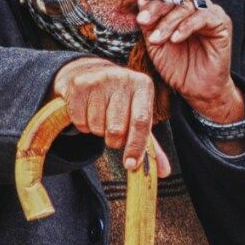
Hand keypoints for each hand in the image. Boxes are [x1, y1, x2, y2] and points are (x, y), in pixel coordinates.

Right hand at [50, 57, 170, 174]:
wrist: (92, 73)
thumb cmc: (121, 101)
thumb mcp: (138, 115)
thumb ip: (150, 144)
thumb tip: (164, 172)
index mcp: (143, 85)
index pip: (141, 122)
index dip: (136, 146)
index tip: (130, 165)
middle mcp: (123, 78)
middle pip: (117, 129)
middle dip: (114, 140)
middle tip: (114, 132)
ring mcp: (100, 80)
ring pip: (97, 126)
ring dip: (98, 130)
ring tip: (101, 116)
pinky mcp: (79, 85)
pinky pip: (80, 121)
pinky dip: (83, 125)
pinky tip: (88, 111)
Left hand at [135, 0, 244, 123]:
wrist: (196, 89)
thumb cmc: (177, 66)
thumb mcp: (156, 44)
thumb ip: (149, 23)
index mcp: (180, 8)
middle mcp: (196, 7)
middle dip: (156, 8)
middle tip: (142, 20)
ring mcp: (210, 13)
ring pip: (186, 7)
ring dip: (168, 22)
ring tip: (156, 39)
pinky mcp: (222, 23)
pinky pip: (202, 17)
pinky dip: (186, 27)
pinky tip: (175, 39)